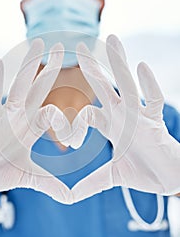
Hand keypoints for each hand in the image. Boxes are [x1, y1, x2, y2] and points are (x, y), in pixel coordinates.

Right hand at [0, 39, 72, 203]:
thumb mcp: (30, 178)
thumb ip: (51, 185)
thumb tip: (72, 198)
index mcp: (31, 128)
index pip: (54, 112)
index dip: (68, 123)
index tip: (75, 142)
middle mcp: (20, 117)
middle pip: (38, 88)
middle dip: (51, 68)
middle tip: (62, 46)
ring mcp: (5, 117)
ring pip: (20, 86)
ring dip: (29, 65)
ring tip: (39, 42)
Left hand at [71, 34, 179, 201]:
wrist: (168, 179)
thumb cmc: (142, 173)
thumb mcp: (111, 177)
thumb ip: (91, 183)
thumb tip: (69, 197)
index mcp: (110, 125)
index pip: (87, 112)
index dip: (75, 124)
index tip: (70, 142)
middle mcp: (122, 115)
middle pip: (104, 87)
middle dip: (92, 68)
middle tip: (79, 46)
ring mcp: (139, 116)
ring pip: (127, 86)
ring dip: (119, 64)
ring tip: (112, 39)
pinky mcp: (156, 121)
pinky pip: (153, 101)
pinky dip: (149, 86)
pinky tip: (142, 67)